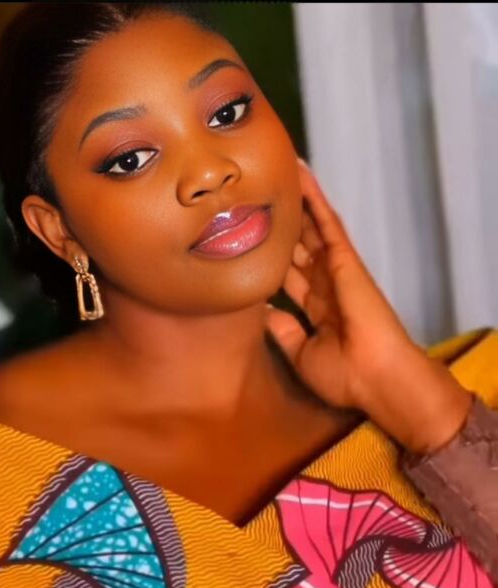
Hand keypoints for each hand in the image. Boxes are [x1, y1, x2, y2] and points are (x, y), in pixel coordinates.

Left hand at [265, 159, 472, 453]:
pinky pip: (326, 222)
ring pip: (310, 227)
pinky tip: (298, 174)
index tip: (246, 242)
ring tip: (274, 173)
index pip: (286, 274)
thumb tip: (261, 310)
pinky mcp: (344, 258)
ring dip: (294, 201)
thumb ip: (282, 329)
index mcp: (314, 308)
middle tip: (254, 198)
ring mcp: (334, 268)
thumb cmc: (344, 375)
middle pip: (295, 246)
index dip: (268, 257)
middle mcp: (323, 283)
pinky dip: (313, 198)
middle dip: (278, 225)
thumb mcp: (300, 353)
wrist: (376, 379)